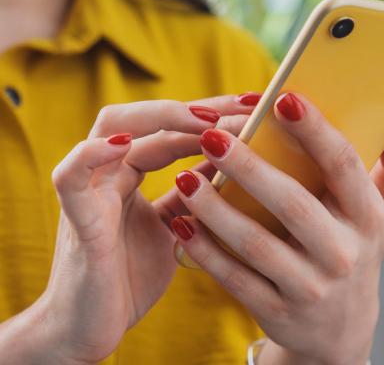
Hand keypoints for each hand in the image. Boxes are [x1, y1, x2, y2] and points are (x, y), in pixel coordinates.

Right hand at [33, 94, 257, 363]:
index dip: (213, 113)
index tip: (256, 106)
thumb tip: (235, 161)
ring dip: (161, 117)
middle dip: (197, 107)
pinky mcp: (77, 219)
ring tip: (206, 119)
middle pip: (147, 116)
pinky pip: (71, 176)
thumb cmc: (131, 277)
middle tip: (245, 105)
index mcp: (132, 172)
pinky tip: (125, 144)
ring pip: (112, 127)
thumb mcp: (177, 227)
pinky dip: (94, 154)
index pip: (173, 127)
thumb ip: (195, 193)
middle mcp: (111, 171)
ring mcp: (91, 190)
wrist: (89, 332)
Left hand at [171, 92, 383, 364]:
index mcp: (368, 217)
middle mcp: (343, 253)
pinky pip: (235, 279)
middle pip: (293, 203)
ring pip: (256, 244)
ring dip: (216, 210)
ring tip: (184, 177)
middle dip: (250, 167)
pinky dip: (205, 251)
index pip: (343, 166)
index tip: (284, 98)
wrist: (341, 330)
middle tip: (211, 135)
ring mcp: (310, 287)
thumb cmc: (359, 247)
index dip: (315, 131)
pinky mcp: (278, 312)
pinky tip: (180, 223)